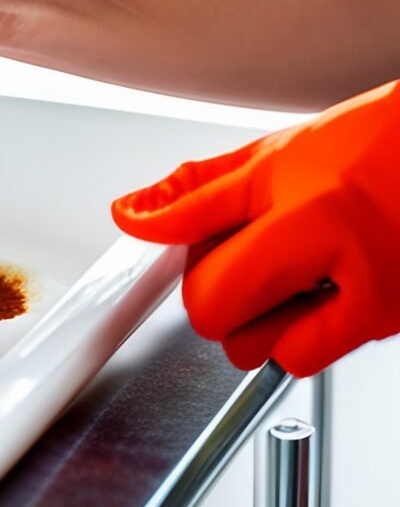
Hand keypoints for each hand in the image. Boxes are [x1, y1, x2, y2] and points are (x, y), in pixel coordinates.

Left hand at [111, 80, 399, 376]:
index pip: (194, 237)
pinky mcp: (385, 327)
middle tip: (232, 258)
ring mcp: (368, 300)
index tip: (146, 242)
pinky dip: (292, 338)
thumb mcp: (274, 155)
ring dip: (249, 320)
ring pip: (252, 348)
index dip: (158, 244)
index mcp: (304, 204)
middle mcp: (337, 255)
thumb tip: (133, 214)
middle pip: (212, 309)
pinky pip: (299, 360)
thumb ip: (197, 190)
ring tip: (280, 274)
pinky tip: (309, 297)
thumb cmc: (373, 147)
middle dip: (207, 288)